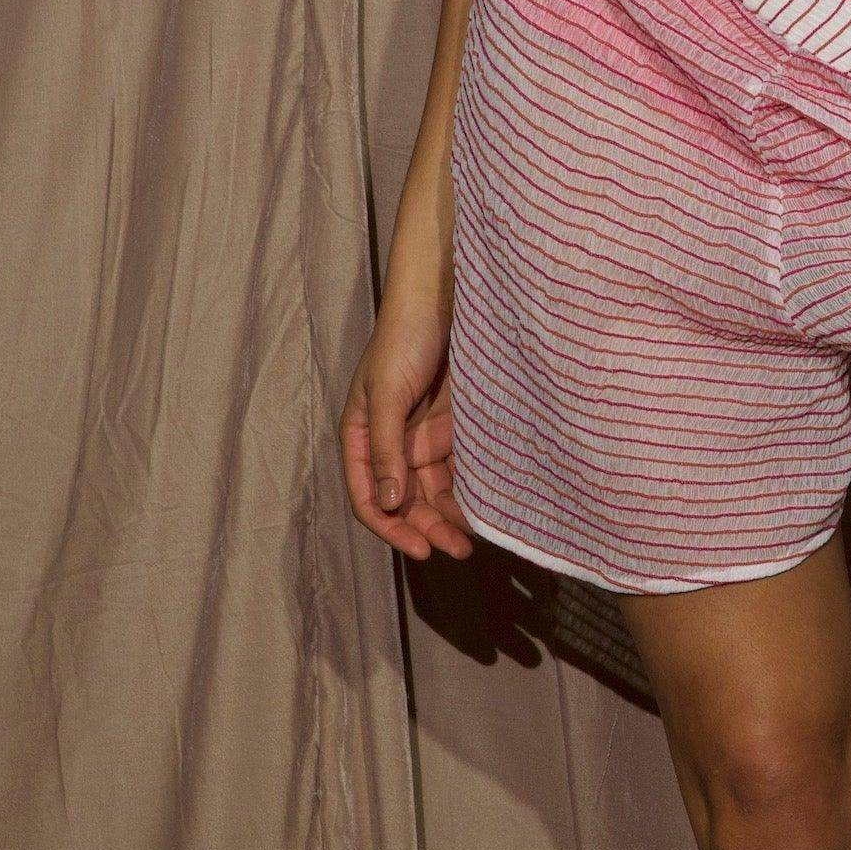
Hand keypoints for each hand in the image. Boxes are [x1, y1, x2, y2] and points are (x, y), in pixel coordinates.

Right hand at [341, 276, 474, 561]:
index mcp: (363, 438)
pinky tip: (487, 509)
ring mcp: (423, 438)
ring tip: (474, 539)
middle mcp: (391, 445)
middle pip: (404, 502)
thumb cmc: (403, 339)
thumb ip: (386, 449)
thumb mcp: (387, 394)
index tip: (420, 548)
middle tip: (456, 549)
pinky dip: (469, 493)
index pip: (368, 497)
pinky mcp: (455, 430)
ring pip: (434, 493)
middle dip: (426, 528)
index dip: (390, 527)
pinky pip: (460, 472)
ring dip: (450, 518)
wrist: (442, 300)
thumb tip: (387, 504)